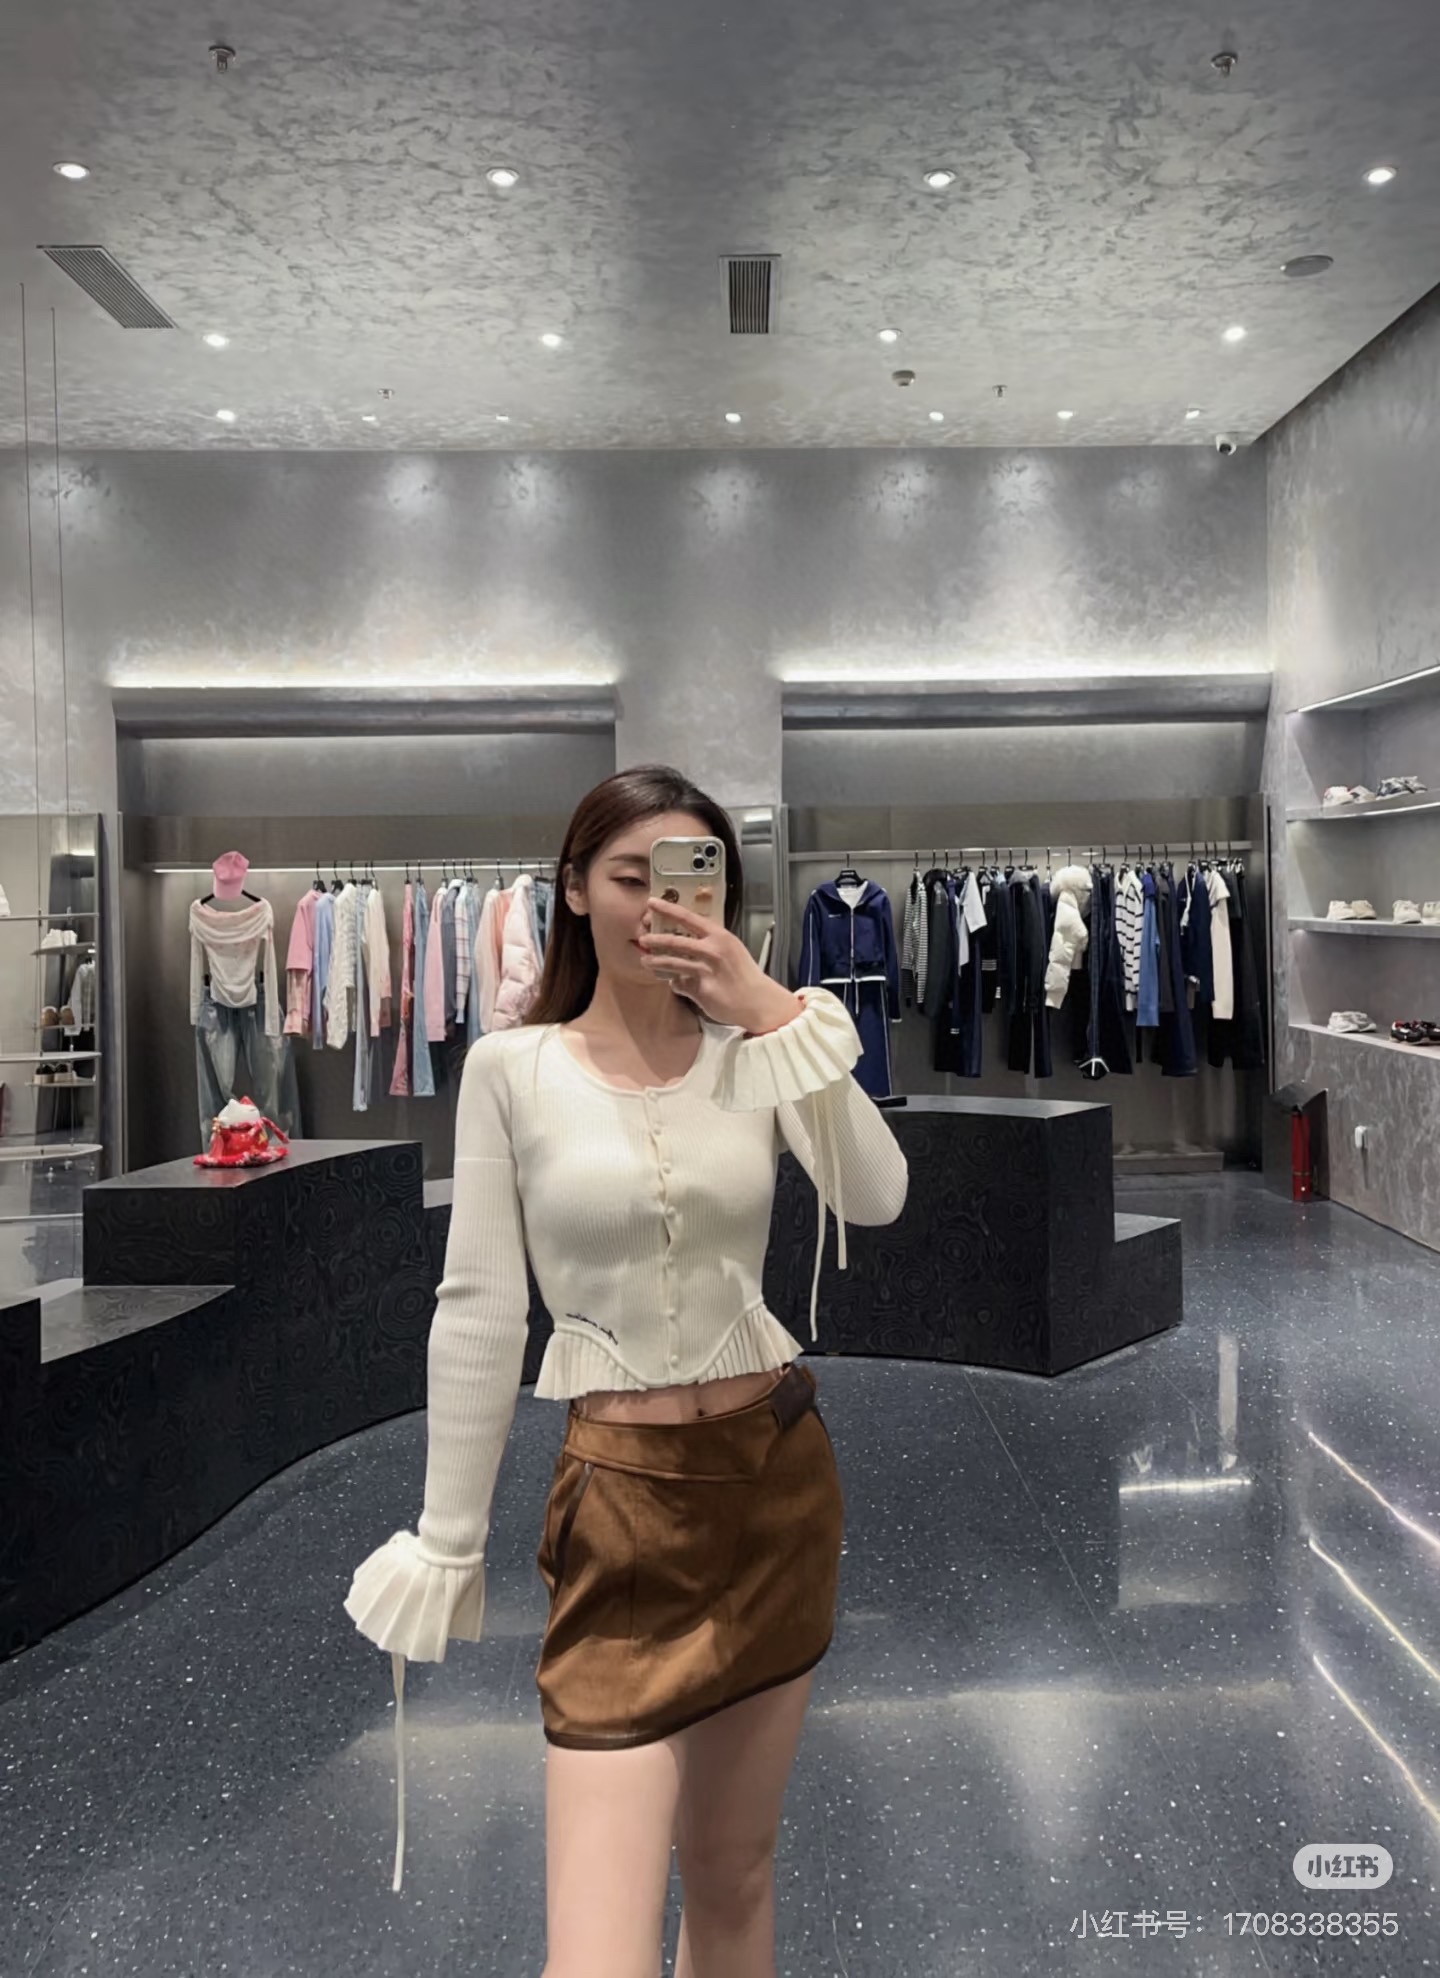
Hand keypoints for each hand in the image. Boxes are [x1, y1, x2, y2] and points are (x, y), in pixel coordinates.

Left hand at [638, 897, 802, 1032]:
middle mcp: (712, 950)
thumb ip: (710, 946)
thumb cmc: (745, 975)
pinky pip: (680, 984)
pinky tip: (673, 983)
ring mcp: (706, 970)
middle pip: (675, 941)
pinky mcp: (702, 989)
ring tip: (646, 961)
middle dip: (656, 940)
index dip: (668, 909)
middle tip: (643, 939)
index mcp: (720, 936)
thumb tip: (689, 946)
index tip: (651, 902)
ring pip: (673, 963)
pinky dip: (675, 983)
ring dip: (656, 962)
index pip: (689, 918)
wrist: (759, 1001)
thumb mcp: (731, 951)